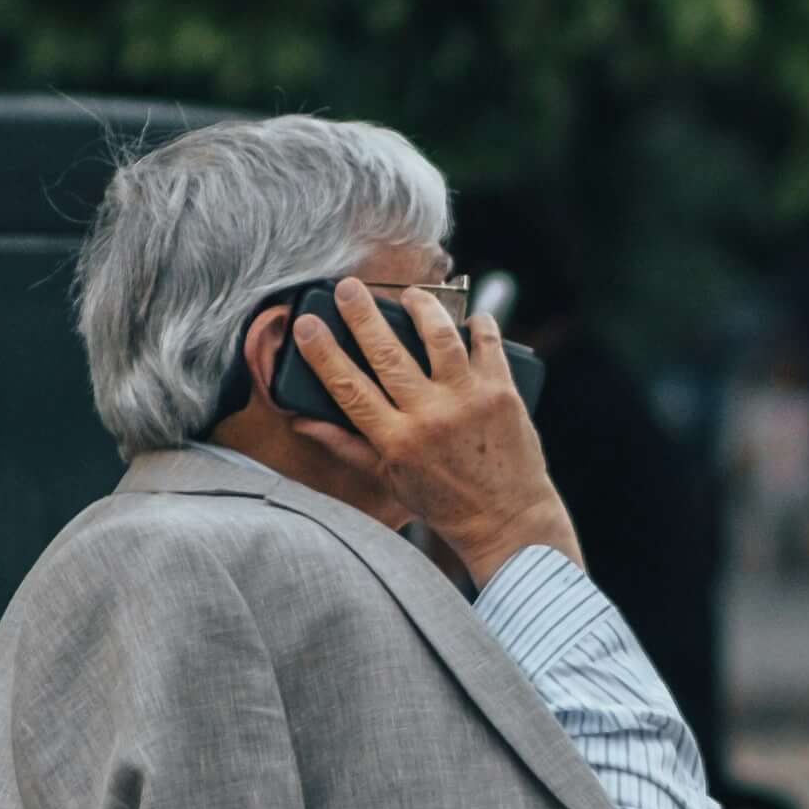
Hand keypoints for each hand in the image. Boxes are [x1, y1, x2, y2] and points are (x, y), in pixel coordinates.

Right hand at [271, 276, 577, 580]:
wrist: (507, 521)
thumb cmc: (443, 501)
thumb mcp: (388, 479)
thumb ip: (345, 445)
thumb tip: (302, 421)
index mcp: (396, 441)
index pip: (349, 387)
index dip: (323, 353)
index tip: (307, 325)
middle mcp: (430, 416)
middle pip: (388, 353)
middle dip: (363, 314)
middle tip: (348, 287)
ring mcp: (468, 400)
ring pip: (439, 336)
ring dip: (421, 307)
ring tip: (409, 295)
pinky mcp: (502, 392)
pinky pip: (488, 343)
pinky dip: (478, 324)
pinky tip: (468, 318)